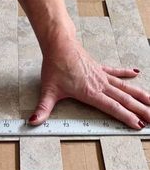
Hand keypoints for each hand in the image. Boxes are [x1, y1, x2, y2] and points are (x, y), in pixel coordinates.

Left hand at [29, 29, 149, 128]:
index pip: (112, 108)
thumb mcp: (48, 91)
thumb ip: (42, 109)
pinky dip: (126, 74)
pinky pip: (116, 72)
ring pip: (125, 87)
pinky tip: (136, 73)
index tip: (139, 125)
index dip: (126, 117)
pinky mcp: (100, 68)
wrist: (59, 44)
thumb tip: (32, 122)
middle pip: (124, 99)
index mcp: (90, 93)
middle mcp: (100, 85)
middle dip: (141, 110)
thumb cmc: (54, 66)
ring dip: (140, 95)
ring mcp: (102, 75)